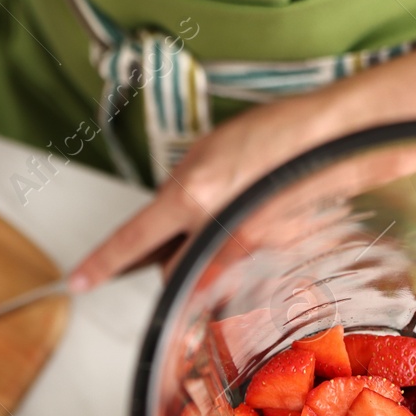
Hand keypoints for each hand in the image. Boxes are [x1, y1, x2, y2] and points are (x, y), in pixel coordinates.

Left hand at [68, 91, 342, 291]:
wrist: (336, 142)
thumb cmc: (277, 134)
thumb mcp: (209, 149)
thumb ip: (181, 188)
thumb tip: (168, 217)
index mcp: (192, 196)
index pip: (133, 240)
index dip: (102, 264)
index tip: (78, 281)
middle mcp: (216, 231)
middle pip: (172, 274)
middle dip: (172, 263)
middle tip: (187, 235)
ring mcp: (247, 251)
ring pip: (206, 277)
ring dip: (206, 261)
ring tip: (230, 221)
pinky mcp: (273, 261)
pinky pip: (241, 270)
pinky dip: (240, 254)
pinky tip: (258, 223)